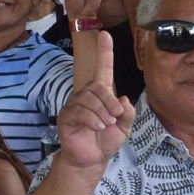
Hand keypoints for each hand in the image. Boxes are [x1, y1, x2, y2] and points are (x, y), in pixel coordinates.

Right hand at [57, 32, 134, 170]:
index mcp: (101, 95)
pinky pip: (80, 111)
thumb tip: (123, 99)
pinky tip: (97, 127)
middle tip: (115, 117)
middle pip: (98, 87)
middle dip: (110, 102)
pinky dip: (93, 119)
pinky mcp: (66, 117)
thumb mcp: (125, 128)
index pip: (102, 69)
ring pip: (89, 99)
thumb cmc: (106, 141)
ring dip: (102, 113)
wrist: (92, 160)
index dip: (104, 52)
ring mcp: (74, 105)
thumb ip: (128, 113)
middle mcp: (86, 95)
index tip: (105, 34)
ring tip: (106, 125)